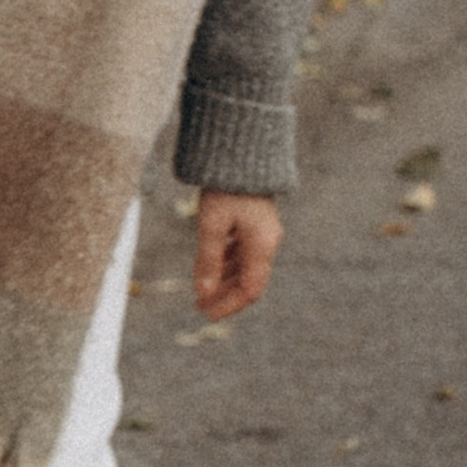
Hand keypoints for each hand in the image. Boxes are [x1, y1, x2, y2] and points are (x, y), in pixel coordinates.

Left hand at [193, 190, 282, 319]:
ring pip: (245, 267)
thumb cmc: (226, 187)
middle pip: (249, 281)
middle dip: (224, 296)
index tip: (207, 313)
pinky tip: (211, 266)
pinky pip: (243, 251)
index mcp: (262, 246)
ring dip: (224, 280)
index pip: (250, 290)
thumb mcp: (211, 225)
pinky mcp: (256, 222)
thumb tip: (203, 293)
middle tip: (199, 306)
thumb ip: (208, 260)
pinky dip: (227, 263)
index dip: (229, 306)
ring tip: (201, 290)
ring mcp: (263, 232)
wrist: (242, 152)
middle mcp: (267, 242)